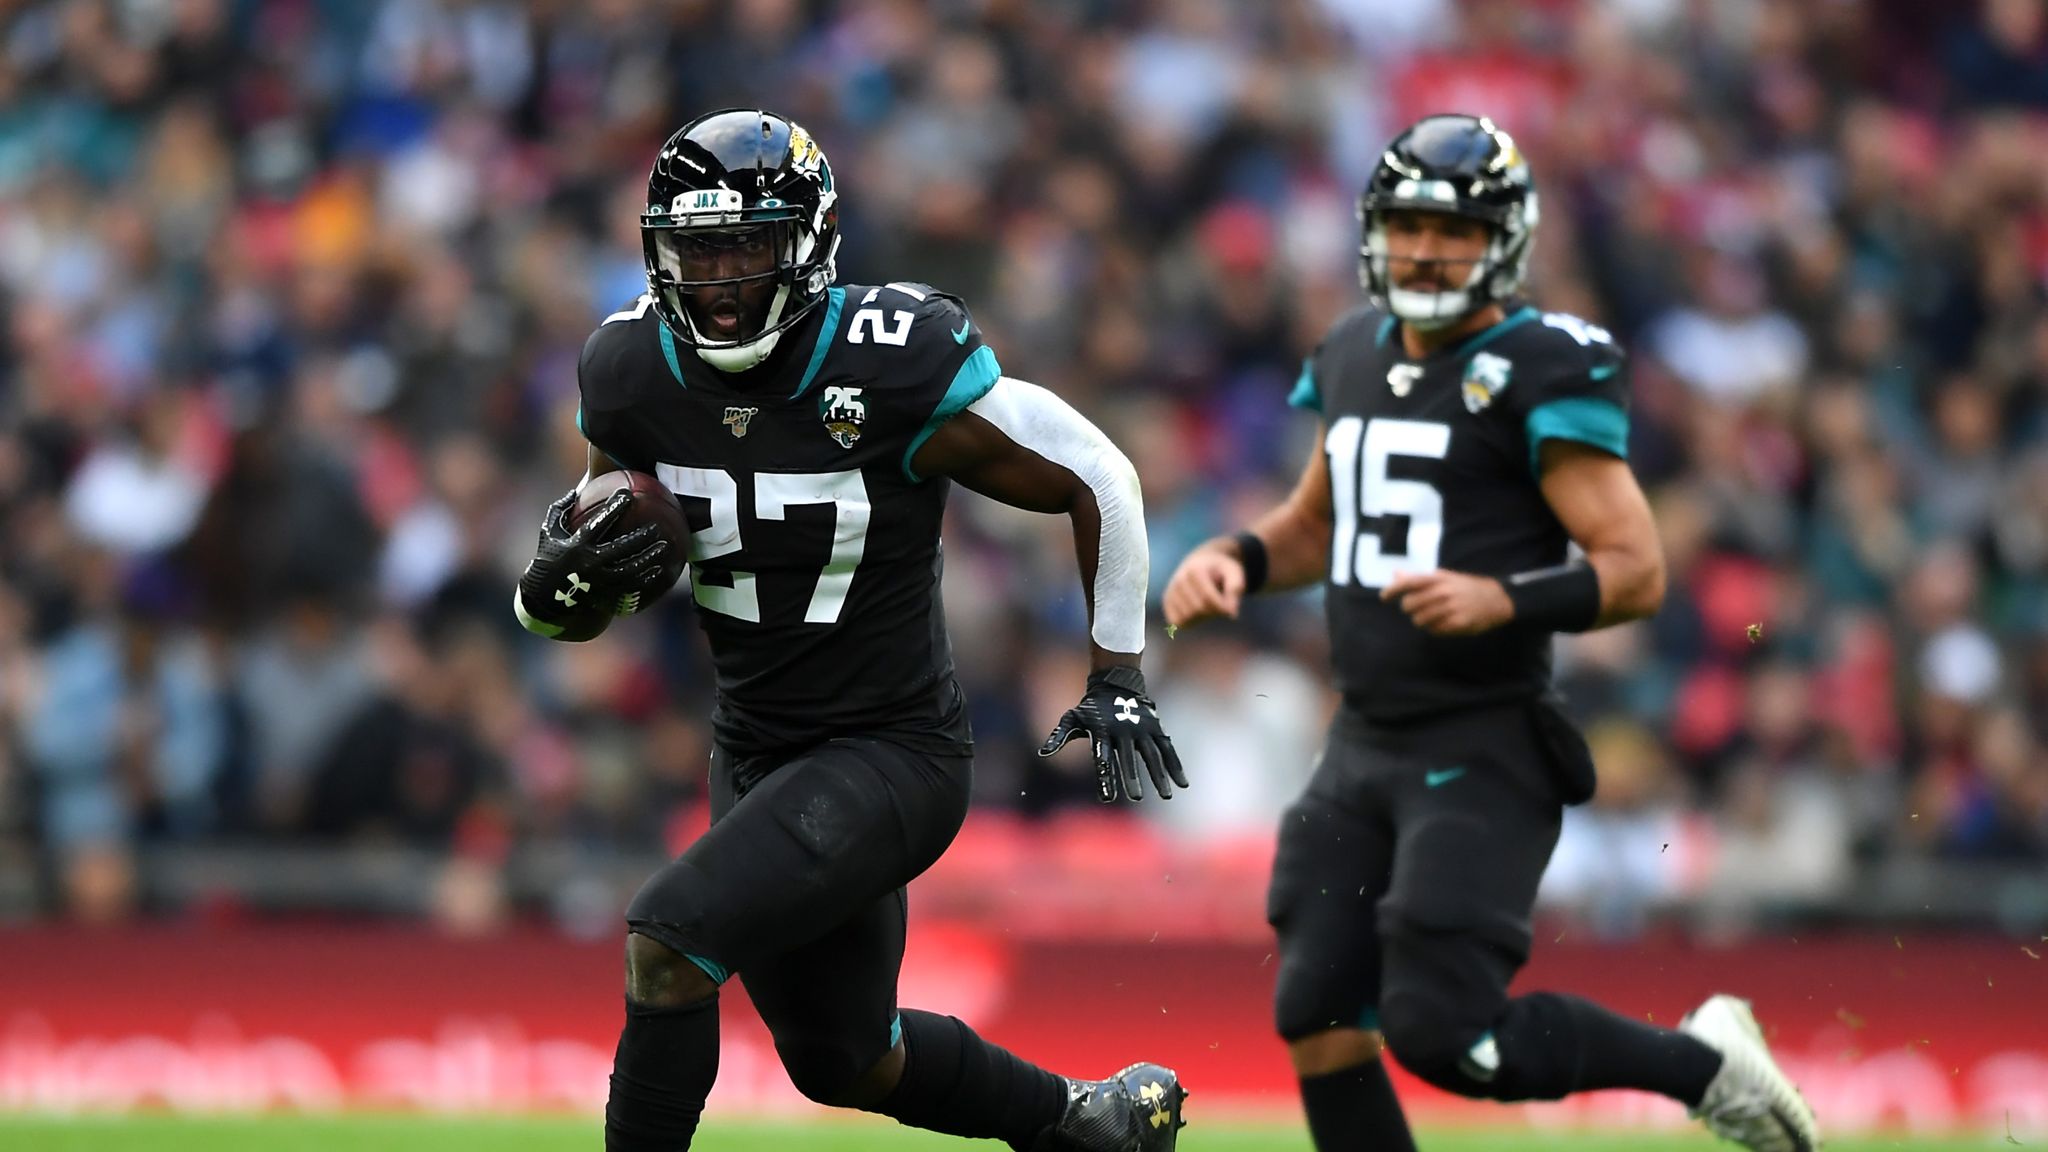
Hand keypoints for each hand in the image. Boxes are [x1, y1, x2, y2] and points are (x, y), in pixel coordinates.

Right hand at [517, 487, 673, 622]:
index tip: (628, 495)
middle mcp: (589, 563)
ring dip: (648, 558)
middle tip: (656, 528)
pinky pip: (628, 586)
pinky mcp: (603, 594)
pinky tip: (658, 570)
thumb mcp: (548, 532)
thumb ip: (560, 509)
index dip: (614, 508)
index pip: (599, 523)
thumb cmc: (548, 557)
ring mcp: (598, 580)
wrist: (544, 596)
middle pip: (621, 548)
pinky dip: (644, 579)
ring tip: (664, 547)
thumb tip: (575, 490)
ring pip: (629, 569)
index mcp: (576, 544)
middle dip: (640, 537)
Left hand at [1039, 665, 1189, 801]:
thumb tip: (1043, 752)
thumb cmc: (1090, 708)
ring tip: (1165, 796)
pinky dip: (1175, 765)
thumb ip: (1059, 736)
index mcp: (1102, 732)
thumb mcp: (1072, 718)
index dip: (1105, 778)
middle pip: (1128, 758)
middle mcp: (1123, 731)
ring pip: (1152, 755)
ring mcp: (1142, 729)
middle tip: (1135, 798)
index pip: (1103, 759)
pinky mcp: (1155, 728)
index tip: (1107, 798)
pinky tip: (1182, 784)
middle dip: (1132, 778)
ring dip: (1159, 775)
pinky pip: (1167, 748)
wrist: (1116, 684)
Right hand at [1163, 545, 1245, 630]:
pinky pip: (1177, 622)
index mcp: (1195, 570)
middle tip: (1222, 606)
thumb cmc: (1221, 570)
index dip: (1223, 608)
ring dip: (1202, 618)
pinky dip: (1190, 622)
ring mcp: (1170, 591)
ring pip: (1187, 618)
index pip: (1208, 598)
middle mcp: (1179, 580)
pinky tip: (1198, 612)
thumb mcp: (1234, 573)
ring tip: (1210, 606)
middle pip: (1198, 609)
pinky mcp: (1167, 602)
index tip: (1232, 609)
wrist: (1202, 562)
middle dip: (1214, 612)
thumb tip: (1231, 613)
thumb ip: (1235, 589)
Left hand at [1380, 569, 1514, 635]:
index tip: (1383, 597)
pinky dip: (1434, 628)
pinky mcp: (1457, 623)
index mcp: (1438, 578)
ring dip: (1422, 620)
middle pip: (1409, 605)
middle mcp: (1443, 592)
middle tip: (1421, 607)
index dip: (1392, 590)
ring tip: (1434, 615)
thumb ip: (1419, 578)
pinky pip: (1433, 630)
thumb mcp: (1444, 577)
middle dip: (1411, 608)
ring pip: (1419, 620)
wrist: (1496, 599)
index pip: (1408, 583)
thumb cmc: (1464, 587)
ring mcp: (1450, 608)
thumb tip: (1396, 574)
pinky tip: (1444, 622)